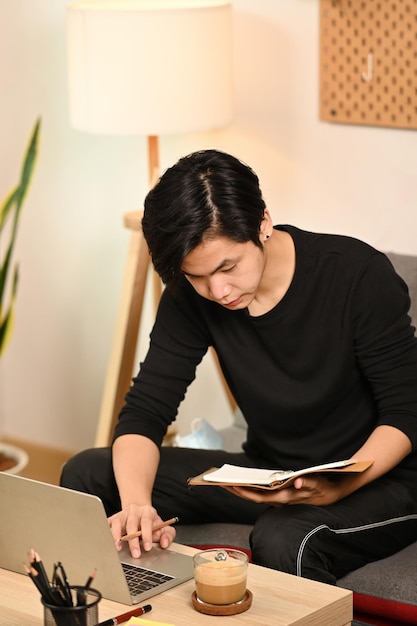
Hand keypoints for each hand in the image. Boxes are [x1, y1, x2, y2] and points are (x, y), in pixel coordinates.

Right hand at [108, 504, 175, 557]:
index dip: (147, 535)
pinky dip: (105, 532)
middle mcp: (134, 511)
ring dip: (116, 536)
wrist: (139, 510)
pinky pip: (107, 524)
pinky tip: (106, 541)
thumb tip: (164, 543)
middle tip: (136, 554)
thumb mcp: (163, 526)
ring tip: (118, 548)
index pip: (147, 522)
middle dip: (133, 540)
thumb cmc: (151, 522)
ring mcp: (122, 514)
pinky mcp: (113, 519)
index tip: (148, 547)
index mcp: (147, 512)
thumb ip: (167, 534)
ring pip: (117, 523)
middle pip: (132, 524)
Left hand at [224, 475, 347, 506]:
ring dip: (241, 489)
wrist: (331, 494)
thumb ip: (309, 483)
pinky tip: (243, 480)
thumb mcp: (318, 484)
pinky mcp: (280, 495)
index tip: (231, 485)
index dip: (244, 492)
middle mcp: (279, 500)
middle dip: (236, 490)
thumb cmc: (323, 488)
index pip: (259, 497)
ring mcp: (278, 498)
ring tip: (227, 479)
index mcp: (284, 498)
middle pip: (253, 497)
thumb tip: (298, 483)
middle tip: (220, 481)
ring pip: (255, 495)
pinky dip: (250, 487)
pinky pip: (260, 492)